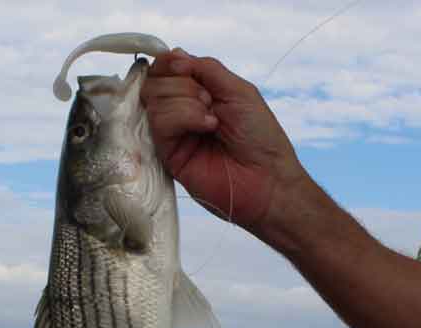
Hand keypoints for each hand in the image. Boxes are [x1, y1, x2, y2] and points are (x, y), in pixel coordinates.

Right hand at [140, 49, 310, 232]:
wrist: (266, 179)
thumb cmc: (260, 137)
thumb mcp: (238, 90)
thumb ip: (206, 69)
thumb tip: (174, 55)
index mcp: (197, 95)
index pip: (166, 69)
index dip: (170, 63)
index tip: (186, 67)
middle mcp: (180, 113)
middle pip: (155, 81)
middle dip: (183, 84)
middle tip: (210, 101)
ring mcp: (173, 134)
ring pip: (154, 99)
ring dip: (187, 102)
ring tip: (212, 120)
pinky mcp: (168, 155)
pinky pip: (160, 122)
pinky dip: (184, 117)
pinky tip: (207, 127)